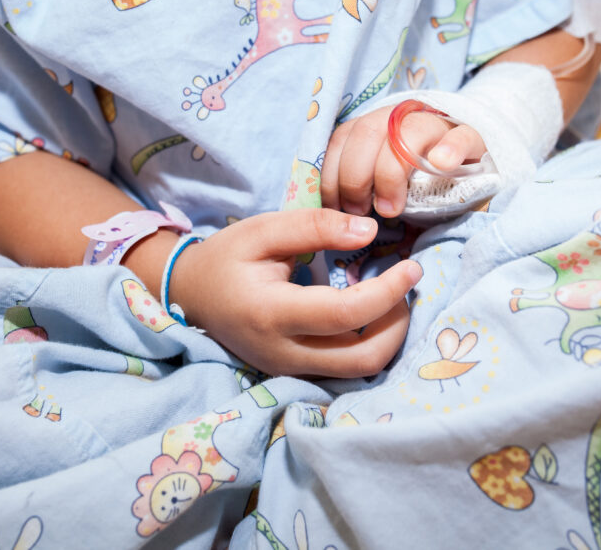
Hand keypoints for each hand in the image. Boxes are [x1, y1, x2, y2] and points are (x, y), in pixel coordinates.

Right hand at [168, 209, 422, 377]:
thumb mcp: (263, 229)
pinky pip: (345, 370)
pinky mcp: (294, 375)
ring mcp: (289, 370)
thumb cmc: (227, 258)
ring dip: (388, 338)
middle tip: (406, 288)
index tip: (412, 268)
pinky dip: (369, 344)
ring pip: (359, 371)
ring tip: (393, 300)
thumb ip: (316, 226)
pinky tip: (371, 315)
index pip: (346, 313)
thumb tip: (371, 231)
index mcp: (272, 313)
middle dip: (398, 324)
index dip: (388, 292)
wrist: (189, 295)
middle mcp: (283, 352)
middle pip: (363, 358)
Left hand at [321, 105, 485, 217]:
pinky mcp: (472, 137)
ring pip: (409, 131)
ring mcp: (437, 125)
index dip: (332, 174)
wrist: (471, 168)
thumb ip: (355, 187)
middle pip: (369, 132)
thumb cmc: (415, 183)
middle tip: (361, 212)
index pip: (342, 138)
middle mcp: (401, 118)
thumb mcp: (377, 184)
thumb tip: (328, 213)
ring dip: (391, 173)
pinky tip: (442, 164)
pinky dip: (450, 149)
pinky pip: (461, 136)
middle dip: (355, 177)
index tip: (335, 207)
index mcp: (373, 126)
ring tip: (391, 209)